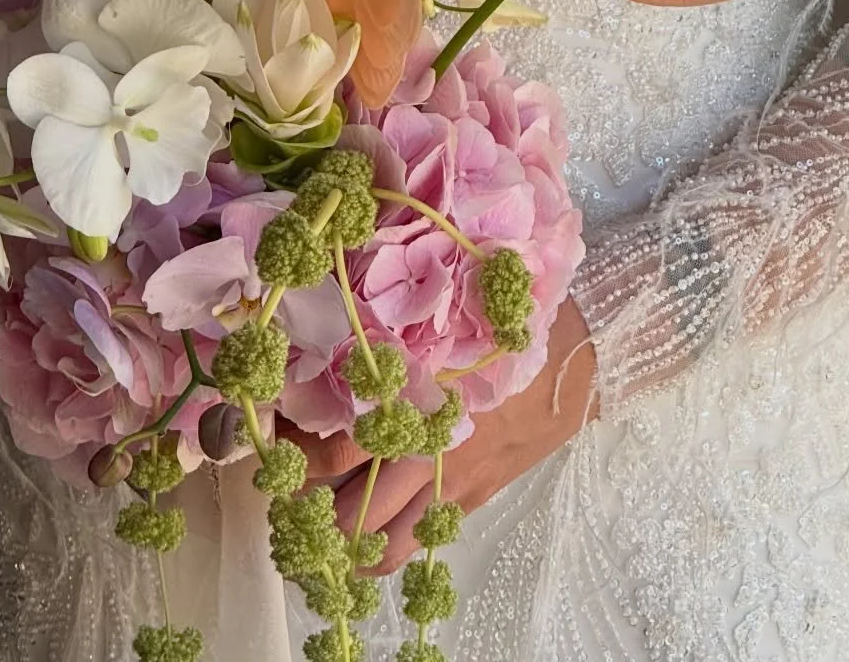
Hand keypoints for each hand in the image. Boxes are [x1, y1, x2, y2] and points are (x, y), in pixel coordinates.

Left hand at [285, 301, 598, 574]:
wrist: (580, 357)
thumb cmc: (509, 320)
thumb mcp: (450, 313)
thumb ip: (396, 324)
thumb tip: (333, 302)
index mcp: (416, 403)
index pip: (332, 450)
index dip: (291, 450)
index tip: (268, 429)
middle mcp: (428, 454)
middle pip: (343, 510)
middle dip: (304, 505)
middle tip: (283, 478)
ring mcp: (451, 484)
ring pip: (380, 545)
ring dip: (342, 540)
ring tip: (315, 515)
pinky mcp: (472, 498)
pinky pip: (418, 544)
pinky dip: (383, 547)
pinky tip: (364, 527)